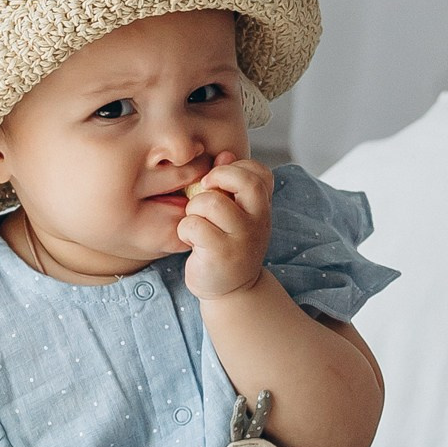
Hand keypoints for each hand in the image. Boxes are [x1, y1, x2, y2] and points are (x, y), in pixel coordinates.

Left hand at [180, 152, 273, 301]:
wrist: (232, 291)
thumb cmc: (228, 245)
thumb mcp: (236, 214)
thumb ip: (231, 185)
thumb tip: (223, 156)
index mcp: (262, 207)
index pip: (259, 171)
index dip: (235, 169)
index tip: (221, 184)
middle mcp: (258, 220)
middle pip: (244, 180)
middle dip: (216, 179)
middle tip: (205, 193)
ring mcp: (242, 238)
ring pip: (210, 201)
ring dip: (194, 209)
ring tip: (197, 223)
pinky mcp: (221, 254)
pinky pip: (193, 225)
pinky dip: (185, 230)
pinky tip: (192, 241)